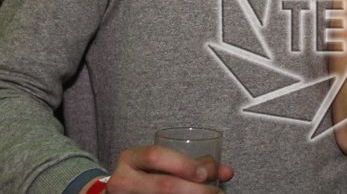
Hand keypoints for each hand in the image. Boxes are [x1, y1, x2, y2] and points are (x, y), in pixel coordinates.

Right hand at [96, 145, 232, 192]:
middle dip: (193, 190)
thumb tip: (227, 172)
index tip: (204, 174)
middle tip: (215, 192)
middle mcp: (122, 180)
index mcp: (130, 158)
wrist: (119, 192)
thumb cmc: (147, 173)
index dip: (182, 164)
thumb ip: (193, 164)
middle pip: (162, 186)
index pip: (155, 156)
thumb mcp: (163, 163)